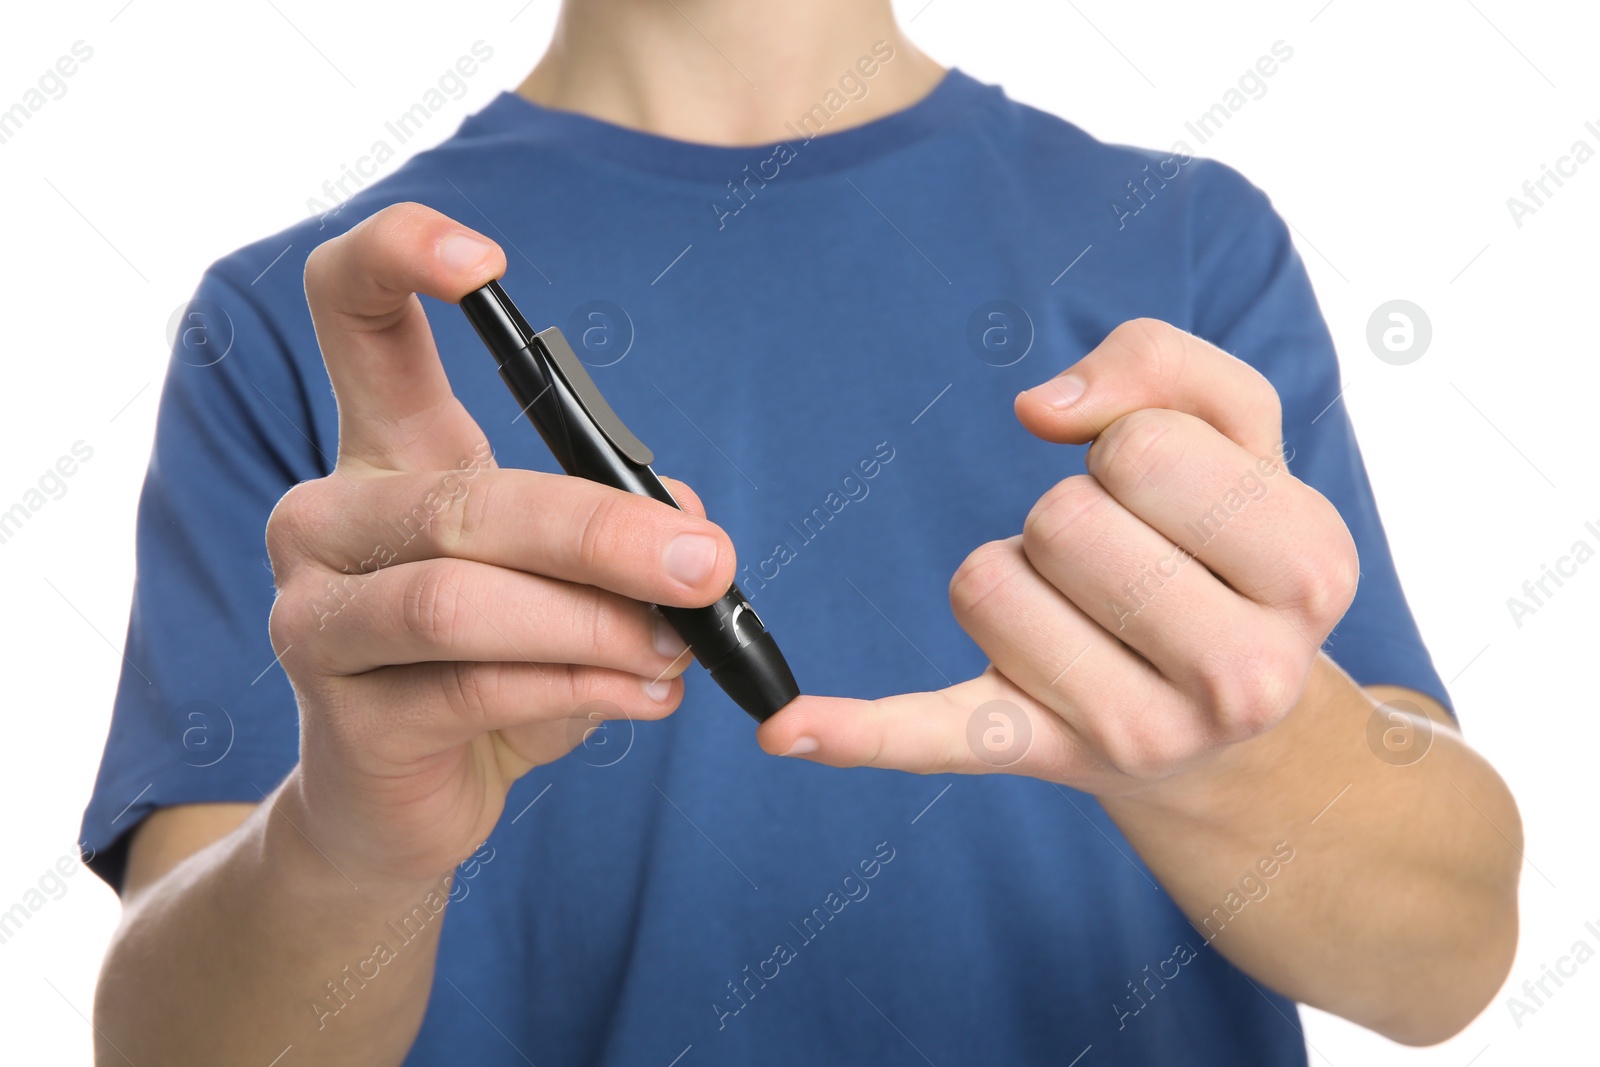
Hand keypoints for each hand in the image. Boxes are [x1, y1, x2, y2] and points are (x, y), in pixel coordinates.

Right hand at [267, 203, 737, 886]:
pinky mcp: (342, 715)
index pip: (349, 311)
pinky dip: (580, 690)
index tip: (490, 262)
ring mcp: (315, 617)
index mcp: (383, 452)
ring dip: (594, 626)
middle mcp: (324, 518)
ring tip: (674, 650)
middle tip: (706, 563)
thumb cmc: (494, 662)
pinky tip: (642, 695)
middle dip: (604, 533)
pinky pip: (475, 686)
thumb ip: (619, 532)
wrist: (410, 797)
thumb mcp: (569, 580)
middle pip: (465, 497)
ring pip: (460, 599)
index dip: (399, 256)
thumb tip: (687, 522)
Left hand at [759, 319, 1358, 796]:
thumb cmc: (1225, 550)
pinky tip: (790, 729)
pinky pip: (932, 735)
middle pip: (1060, 518)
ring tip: (1084, 614)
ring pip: (984, 581)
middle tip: (1123, 567)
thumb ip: (1168, 363)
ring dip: (1014, 571)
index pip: (1147, 450)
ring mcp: (1137, 732)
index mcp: (1310, 570)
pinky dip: (857, 731)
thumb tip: (1040, 407)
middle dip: (1072, 515)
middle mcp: (1239, 675)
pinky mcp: (1035, 755)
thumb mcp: (1245, 436)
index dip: (1135, 451)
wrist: (1232, 720)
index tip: (1169, 501)